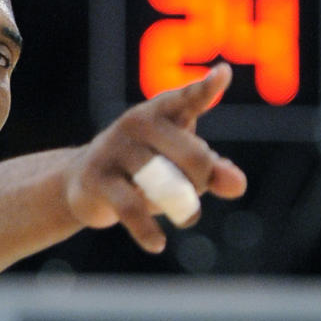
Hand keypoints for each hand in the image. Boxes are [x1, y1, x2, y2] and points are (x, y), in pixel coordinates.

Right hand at [65, 63, 246, 251]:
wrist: (82, 185)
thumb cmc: (144, 170)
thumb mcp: (181, 167)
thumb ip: (214, 171)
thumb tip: (238, 185)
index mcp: (162, 111)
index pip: (188, 99)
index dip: (205, 89)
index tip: (222, 75)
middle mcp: (137, 122)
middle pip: (193, 155)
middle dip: (203, 180)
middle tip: (195, 193)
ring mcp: (114, 148)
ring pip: (164, 183)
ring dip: (181, 206)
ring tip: (187, 216)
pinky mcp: (96, 178)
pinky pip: (130, 208)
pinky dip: (147, 231)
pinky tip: (157, 244)